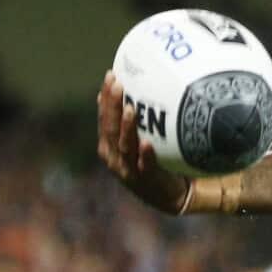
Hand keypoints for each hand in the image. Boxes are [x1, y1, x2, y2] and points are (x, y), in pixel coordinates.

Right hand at [96, 70, 188, 213]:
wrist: (167, 196)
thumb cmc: (151, 162)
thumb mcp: (135, 141)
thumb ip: (126, 123)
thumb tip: (116, 95)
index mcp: (109, 146)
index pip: (104, 118)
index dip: (106, 98)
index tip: (111, 76)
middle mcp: (114, 158)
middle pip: (111, 129)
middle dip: (113, 106)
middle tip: (118, 84)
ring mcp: (129, 170)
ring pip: (125, 146)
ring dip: (127, 127)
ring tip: (130, 108)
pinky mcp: (146, 180)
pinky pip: (145, 166)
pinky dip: (145, 155)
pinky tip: (148, 143)